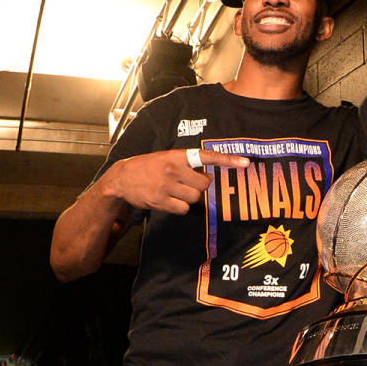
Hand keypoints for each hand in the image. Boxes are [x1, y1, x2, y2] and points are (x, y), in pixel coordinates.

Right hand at [107, 148, 248, 214]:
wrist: (121, 178)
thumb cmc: (148, 167)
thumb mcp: (166, 157)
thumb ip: (187, 164)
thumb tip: (209, 179)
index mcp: (176, 156)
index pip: (206, 156)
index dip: (227, 160)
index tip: (245, 163)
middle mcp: (173, 170)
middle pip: (204, 185)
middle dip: (200, 186)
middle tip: (188, 183)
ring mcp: (166, 186)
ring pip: (194, 198)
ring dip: (189, 198)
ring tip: (174, 191)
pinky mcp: (160, 201)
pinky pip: (183, 209)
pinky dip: (180, 207)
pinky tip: (169, 200)